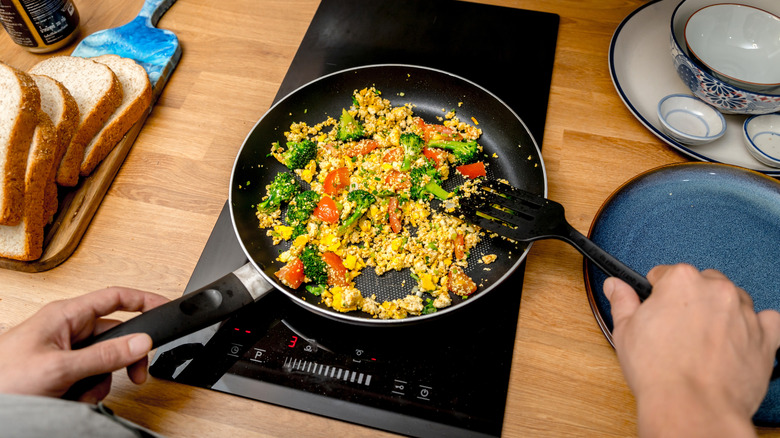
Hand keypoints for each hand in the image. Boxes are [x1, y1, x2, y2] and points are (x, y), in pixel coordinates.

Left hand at [0, 287, 167, 403]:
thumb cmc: (2, 378)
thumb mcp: (61, 367)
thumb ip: (105, 355)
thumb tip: (141, 342)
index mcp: (65, 315)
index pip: (114, 298)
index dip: (143, 300)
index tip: (165, 307)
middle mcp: (66, 330)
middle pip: (114, 337)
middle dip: (121, 361)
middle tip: (135, 375)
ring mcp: (63, 352)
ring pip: (103, 362)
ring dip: (99, 382)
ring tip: (79, 393)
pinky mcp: (60, 372)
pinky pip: (89, 378)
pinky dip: (86, 391)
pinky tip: (70, 398)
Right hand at [605, 264, 779, 436]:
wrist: (692, 407)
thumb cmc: (659, 372)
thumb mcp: (626, 331)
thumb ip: (622, 301)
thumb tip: (615, 286)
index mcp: (681, 281)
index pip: (666, 273)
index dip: (657, 294)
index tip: (656, 310)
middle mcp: (716, 290)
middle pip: (703, 283)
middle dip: (691, 301)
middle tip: (678, 329)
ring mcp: (744, 312)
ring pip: (733, 299)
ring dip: (721, 312)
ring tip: (705, 340)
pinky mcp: (766, 337)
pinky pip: (767, 321)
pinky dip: (755, 327)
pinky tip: (737, 341)